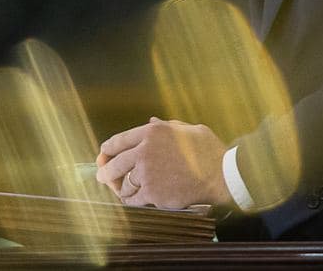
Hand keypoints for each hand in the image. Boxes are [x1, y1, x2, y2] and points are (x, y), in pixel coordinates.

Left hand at [95, 117, 231, 208]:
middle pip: (114, 163)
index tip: (103, 154)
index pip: (118, 141)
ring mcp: (147, 174)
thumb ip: (166, 126)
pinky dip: (130, 201)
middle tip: (101, 176)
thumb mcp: (188, 129)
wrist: (221, 174)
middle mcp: (145, 151)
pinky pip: (133, 200)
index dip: (107, 149)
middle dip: (105, 171)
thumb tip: (151, 122)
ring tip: (118, 190)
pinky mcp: (153, 194)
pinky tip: (132, 200)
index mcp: (152, 133)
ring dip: (119, 188)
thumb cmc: (208, 150)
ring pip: (122, 184)